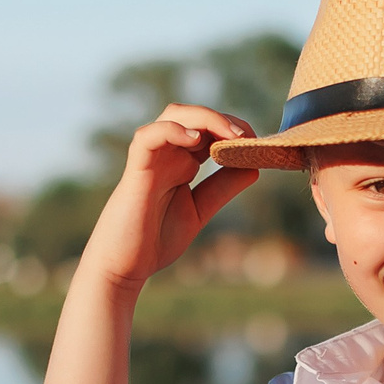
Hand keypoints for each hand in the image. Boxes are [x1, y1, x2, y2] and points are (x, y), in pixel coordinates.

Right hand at [77, 104, 259, 289]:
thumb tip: (253, 166)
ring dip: (205, 118)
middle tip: (248, 136)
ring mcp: (151, 159)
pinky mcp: (136, 170)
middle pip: (195, 116)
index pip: (210, 130)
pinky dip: (171, 130)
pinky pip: (148, 137)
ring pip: (174, 116)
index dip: (234, 130)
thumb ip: (222, 188)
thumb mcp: (200, 210)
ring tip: (231, 134)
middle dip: (225, 119)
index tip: (258, 144)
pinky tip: (195, 139)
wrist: (124, 267)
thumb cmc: (156, 239)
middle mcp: (167, 154)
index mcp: (183, 162)